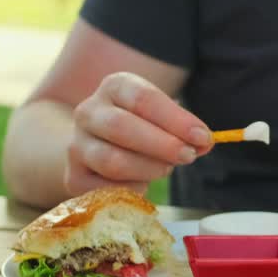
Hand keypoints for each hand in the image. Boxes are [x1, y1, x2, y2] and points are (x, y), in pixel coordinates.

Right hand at [63, 72, 213, 195]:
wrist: (97, 141)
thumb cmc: (140, 125)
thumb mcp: (161, 116)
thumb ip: (182, 128)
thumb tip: (203, 143)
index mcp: (114, 87)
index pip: (143, 99)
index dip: (175, 120)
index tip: (202, 137)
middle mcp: (89, 112)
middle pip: (121, 127)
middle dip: (161, 145)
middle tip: (188, 156)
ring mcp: (77, 145)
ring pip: (111, 160)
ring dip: (148, 168)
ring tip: (166, 169)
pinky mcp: (74, 176)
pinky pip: (105, 189)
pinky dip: (131, 189)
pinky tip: (143, 183)